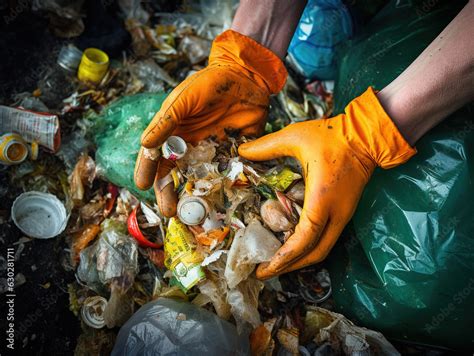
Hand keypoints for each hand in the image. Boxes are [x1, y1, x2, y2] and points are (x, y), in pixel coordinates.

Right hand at [134, 30, 286, 215]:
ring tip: (195, 212)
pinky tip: (224, 199)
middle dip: (171, 194)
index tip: (142, 185)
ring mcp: (213, 153)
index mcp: (175, 134)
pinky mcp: (236, 155)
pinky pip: (229, 174)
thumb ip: (166, 121)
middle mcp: (192, 148)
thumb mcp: (184, 99)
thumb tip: (145, 143)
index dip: (148, 171)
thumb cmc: (209, 83)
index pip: (157, 157)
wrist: (245, 77)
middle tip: (171, 211)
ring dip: (197, 196)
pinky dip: (226, 186)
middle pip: (177, 175)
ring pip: (202, 180)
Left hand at [239, 87, 416, 278]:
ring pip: (322, 250)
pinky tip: (291, 246)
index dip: (283, 257)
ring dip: (299, 261)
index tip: (264, 268)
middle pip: (314, 254)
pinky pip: (326, 240)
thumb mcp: (295, 137)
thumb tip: (241, 152)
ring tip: (276, 264)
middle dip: (289, 267)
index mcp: (322, 198)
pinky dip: (308, 249)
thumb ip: (266, 146)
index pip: (304, 238)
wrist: (366, 137)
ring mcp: (343, 216)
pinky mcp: (344, 214)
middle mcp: (336, 214)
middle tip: (265, 272)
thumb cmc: (331, 137)